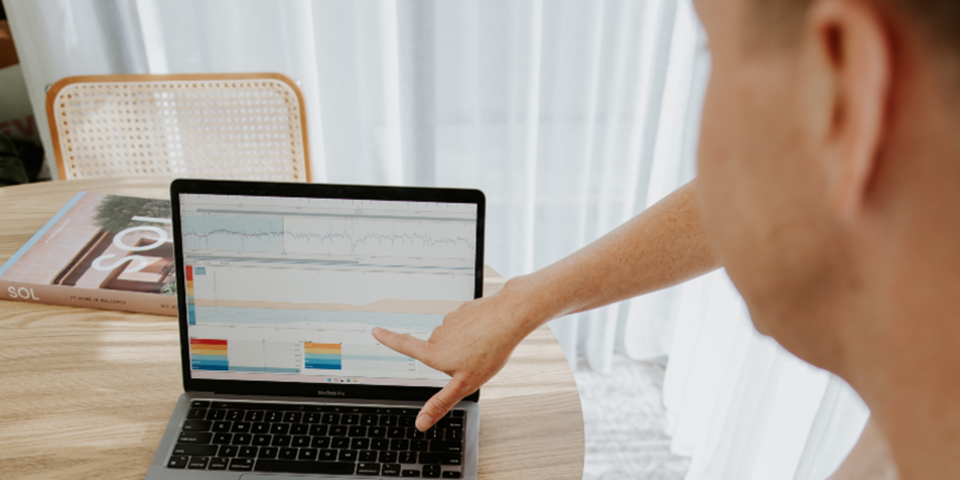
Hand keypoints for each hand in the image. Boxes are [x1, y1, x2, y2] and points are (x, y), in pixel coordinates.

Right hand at [372, 277, 544, 430]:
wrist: (510, 316)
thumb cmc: (489, 351)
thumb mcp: (464, 385)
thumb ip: (440, 403)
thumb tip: (420, 423)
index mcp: (435, 352)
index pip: (404, 345)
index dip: (388, 339)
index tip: (375, 331)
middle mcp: (439, 334)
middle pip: (438, 348)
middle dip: (452, 355)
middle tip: (473, 360)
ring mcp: (452, 319)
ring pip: (453, 336)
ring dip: (464, 342)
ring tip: (483, 345)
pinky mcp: (464, 310)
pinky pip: (465, 324)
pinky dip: (473, 329)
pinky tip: (487, 332)